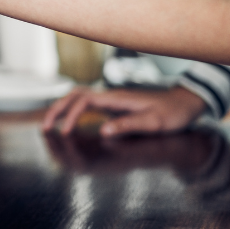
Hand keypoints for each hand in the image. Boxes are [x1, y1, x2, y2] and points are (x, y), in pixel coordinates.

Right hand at [42, 86, 207, 136]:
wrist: (184, 103)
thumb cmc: (172, 114)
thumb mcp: (154, 123)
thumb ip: (129, 125)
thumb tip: (103, 131)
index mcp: (116, 98)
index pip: (83, 101)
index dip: (70, 116)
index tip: (65, 132)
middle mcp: (109, 96)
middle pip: (73, 96)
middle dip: (56, 110)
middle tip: (45, 128)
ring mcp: (109, 99)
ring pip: (76, 97)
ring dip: (61, 108)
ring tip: (49, 124)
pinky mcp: (111, 105)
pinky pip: (84, 104)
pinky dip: (71, 111)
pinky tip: (68, 122)